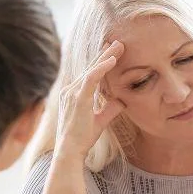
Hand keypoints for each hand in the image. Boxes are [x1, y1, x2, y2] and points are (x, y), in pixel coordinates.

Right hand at [54, 41, 125, 159]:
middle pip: (90, 67)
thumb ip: (110, 109)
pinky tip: (112, 60)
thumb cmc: (82, 138)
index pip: (89, 73)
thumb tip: (122, 101)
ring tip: (119, 46)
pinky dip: (102, 68)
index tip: (112, 51)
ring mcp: (72, 93)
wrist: (70, 151)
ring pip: (91, 69)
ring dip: (106, 56)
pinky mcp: (77, 99)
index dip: (101, 61)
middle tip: (118, 42)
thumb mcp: (100, 120)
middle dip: (104, 54)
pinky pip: (91, 78)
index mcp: (74, 94)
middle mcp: (70, 90)